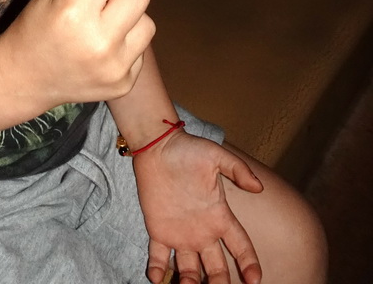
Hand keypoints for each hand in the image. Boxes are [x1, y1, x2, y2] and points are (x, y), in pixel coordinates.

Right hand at [0, 0, 156, 108]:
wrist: (25, 78)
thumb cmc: (34, 27)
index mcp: (75, 11)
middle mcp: (99, 40)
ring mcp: (115, 66)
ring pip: (148, 21)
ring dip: (132, 13)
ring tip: (107, 19)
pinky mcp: (124, 83)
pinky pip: (142, 48)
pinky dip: (128, 40)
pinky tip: (105, 45)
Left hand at [133, 130, 263, 283]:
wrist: (157, 146)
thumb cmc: (188, 150)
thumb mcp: (216, 156)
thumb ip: (237, 169)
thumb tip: (259, 186)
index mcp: (219, 216)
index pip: (240, 245)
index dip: (249, 263)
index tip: (255, 279)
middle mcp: (203, 232)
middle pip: (217, 268)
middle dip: (220, 283)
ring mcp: (180, 234)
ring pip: (189, 269)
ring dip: (190, 283)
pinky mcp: (159, 231)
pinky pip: (159, 257)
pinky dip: (158, 271)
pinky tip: (156, 278)